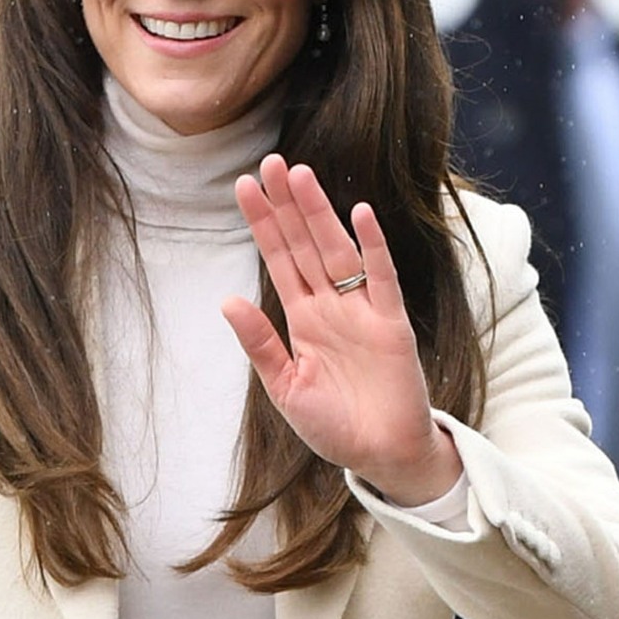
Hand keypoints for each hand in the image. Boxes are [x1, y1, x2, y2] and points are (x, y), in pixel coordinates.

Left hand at [221, 154, 461, 505]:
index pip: (279, 260)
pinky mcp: (392, 324)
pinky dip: (373, 247)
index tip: (244, 186)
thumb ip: (261, 344)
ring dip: (320, 214)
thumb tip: (226, 300)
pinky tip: (360, 215)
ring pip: (337, 250)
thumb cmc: (333, 425)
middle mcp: (330, 305)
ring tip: (301, 176)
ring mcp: (361, 310)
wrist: (381, 456)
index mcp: (302, 318)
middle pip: (305, 244)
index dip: (263, 223)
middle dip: (287, 204)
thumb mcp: (286, 387)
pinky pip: (383, 278)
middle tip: (271, 162)